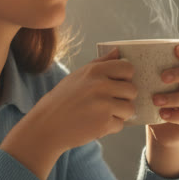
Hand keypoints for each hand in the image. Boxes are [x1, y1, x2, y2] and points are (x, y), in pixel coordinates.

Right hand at [3, 48, 135, 178]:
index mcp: (95, 70)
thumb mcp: (78, 76)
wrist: (46, 125)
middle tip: (108, 103)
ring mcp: (104, 105)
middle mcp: (101, 85)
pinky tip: (95, 124)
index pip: (128, 68)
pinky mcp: (104, 123)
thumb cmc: (62, 99)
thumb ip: (100, 63)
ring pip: (129, 109)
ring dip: (119, 114)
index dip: (125, 78)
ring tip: (101, 114)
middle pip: (132, 90)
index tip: (117, 84)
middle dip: (124, 98)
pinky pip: (120, 124)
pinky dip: (110, 127)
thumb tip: (118, 52)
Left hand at [147, 43, 178, 149]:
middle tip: (162, 77)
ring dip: (174, 97)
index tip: (176, 50)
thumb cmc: (152, 103)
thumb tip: (116, 51)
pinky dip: (177, 115)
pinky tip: (163, 114)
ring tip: (156, 100)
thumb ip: (138, 70)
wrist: (159, 131)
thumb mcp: (146, 85)